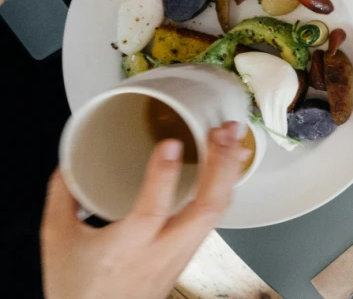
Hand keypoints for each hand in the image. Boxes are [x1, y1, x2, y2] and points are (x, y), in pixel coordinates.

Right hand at [41, 121, 249, 298]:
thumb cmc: (78, 289)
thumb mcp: (57, 242)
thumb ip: (63, 198)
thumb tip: (69, 163)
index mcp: (127, 248)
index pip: (151, 211)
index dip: (163, 175)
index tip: (171, 144)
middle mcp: (162, 252)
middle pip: (206, 209)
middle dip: (220, 166)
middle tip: (223, 132)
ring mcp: (182, 254)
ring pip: (217, 213)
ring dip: (228, 172)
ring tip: (233, 138)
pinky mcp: (190, 254)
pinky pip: (215, 218)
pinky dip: (224, 187)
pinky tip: (230, 166)